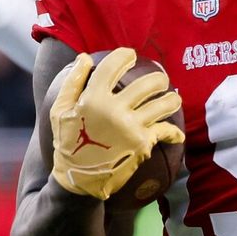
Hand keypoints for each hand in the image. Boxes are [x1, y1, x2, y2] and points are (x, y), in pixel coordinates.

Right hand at [50, 48, 183, 199]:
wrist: (79, 180)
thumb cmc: (67, 143)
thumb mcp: (59, 111)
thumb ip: (72, 82)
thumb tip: (85, 57)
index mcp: (93, 99)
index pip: (113, 66)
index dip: (125, 55)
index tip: (131, 55)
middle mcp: (114, 110)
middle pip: (148, 84)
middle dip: (158, 78)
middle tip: (159, 80)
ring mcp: (131, 127)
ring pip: (163, 105)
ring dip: (172, 100)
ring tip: (172, 99)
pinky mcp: (142, 144)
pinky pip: (165, 132)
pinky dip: (174, 133)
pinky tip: (177, 134)